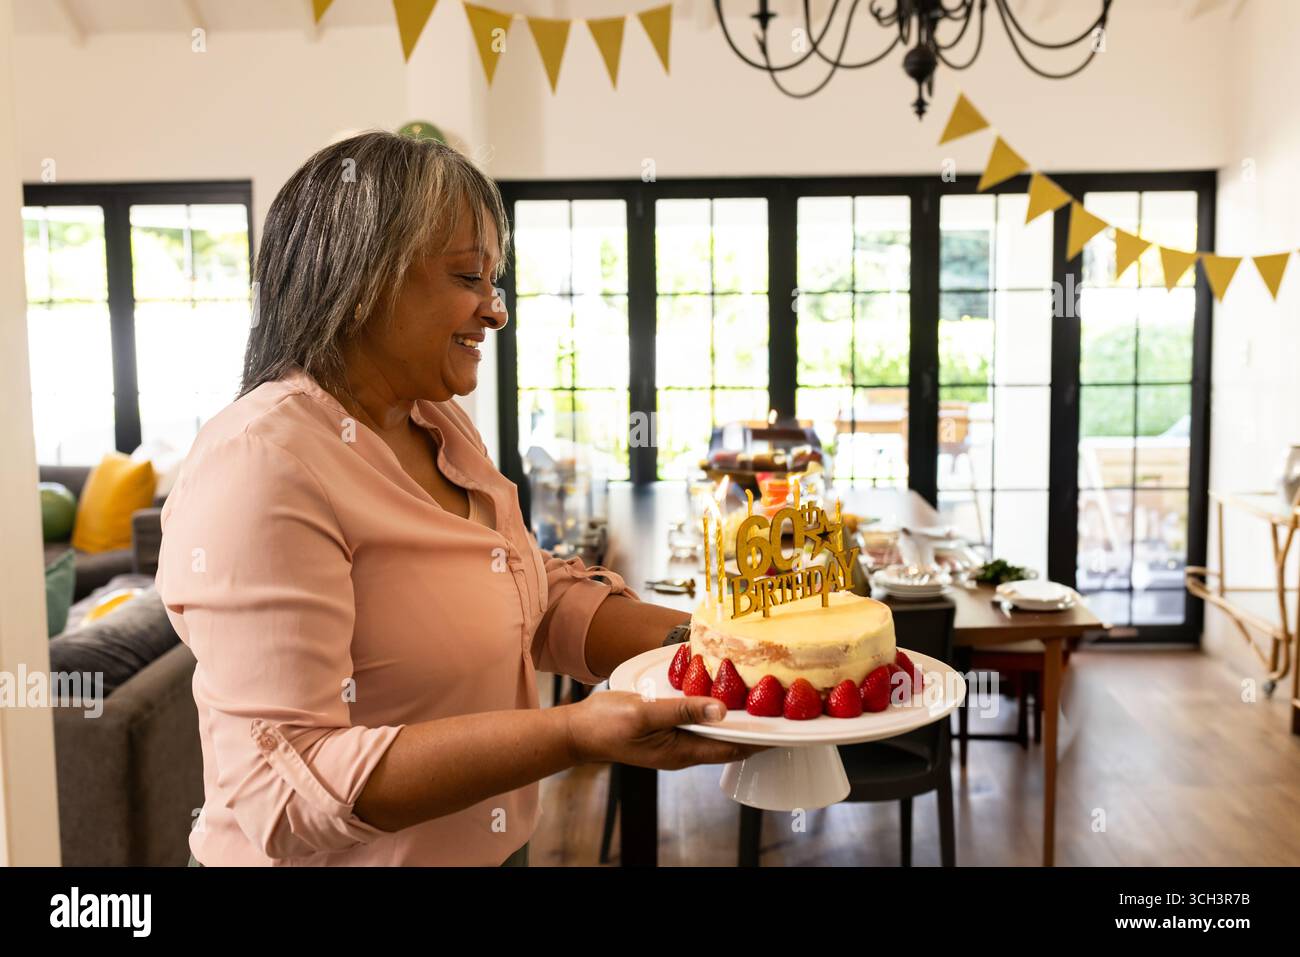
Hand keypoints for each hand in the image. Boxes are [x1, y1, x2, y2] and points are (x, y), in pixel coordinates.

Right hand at [563, 691, 766, 769]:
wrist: (577, 731)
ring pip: (713, 731)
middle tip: (778, 705)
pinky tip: (717, 692)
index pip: (733, 749)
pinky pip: (696, 721)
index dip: (760, 739)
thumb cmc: (607, 724)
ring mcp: (674, 742)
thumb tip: (721, 710)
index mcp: (682, 752)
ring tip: (757, 697)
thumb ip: (683, 710)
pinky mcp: (665, 730)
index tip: (786, 727)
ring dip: (733, 717)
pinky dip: (711, 710)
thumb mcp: (646, 712)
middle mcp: (683, 750)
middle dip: (753, 727)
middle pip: (728, 741)